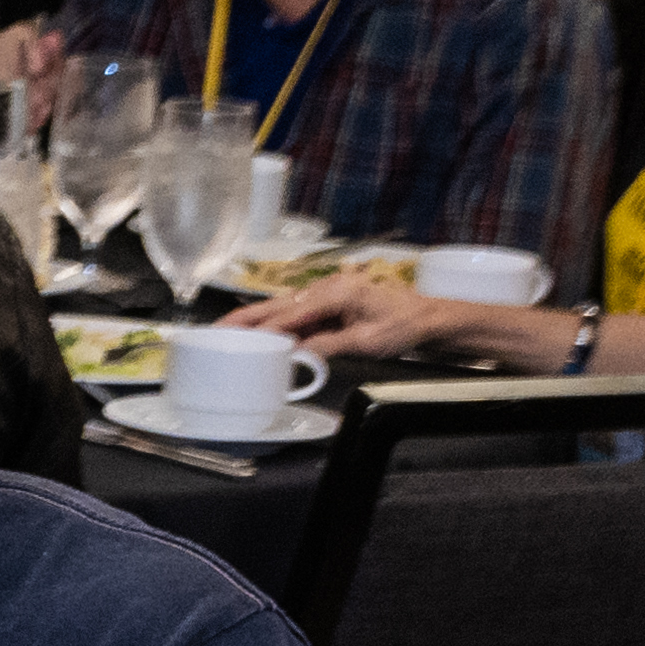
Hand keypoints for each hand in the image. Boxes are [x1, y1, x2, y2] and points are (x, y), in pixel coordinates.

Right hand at [235, 271, 450, 354]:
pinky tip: (260, 338)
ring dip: (256, 323)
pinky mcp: (328, 307)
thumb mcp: (367, 341)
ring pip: (282, 310)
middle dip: (245, 318)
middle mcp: (327, 289)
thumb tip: (298, 356)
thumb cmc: (404, 324)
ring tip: (227, 334)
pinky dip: (275, 327)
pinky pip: (295, 317)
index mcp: (337, 292)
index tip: (240, 341)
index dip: (264, 329)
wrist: (428, 320)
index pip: (291, 314)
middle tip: (216, 330)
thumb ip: (329, 347)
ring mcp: (326, 296)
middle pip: (277, 305)